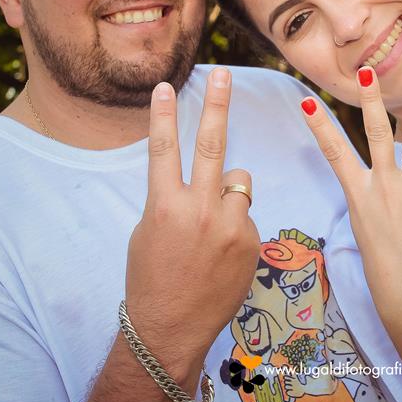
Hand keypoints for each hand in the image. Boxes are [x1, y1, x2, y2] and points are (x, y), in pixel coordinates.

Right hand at [124, 68, 260, 383]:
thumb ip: (174, 197)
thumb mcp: (149, 230)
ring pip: (241, 182)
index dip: (164, 113)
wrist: (171, 327)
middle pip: (213, 145)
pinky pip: (247, 216)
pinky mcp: (252, 243)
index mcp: (164, 205)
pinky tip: (222, 253)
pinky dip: (237, 225)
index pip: (164, 147)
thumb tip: (200, 176)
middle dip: (218, 105)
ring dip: (230, 190)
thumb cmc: (151, 277)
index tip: (166, 85)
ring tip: (213, 223)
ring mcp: (230, 227)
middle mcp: (199, 211)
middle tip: (223, 74)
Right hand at [300, 66, 401, 337]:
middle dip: (372, 100)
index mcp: (358, 195)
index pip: (334, 152)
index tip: (307, 100)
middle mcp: (383, 185)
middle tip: (369, 73)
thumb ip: (380, 190)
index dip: (319, 124)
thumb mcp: (368, 224)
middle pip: (378, 132)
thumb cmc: (384, 265)